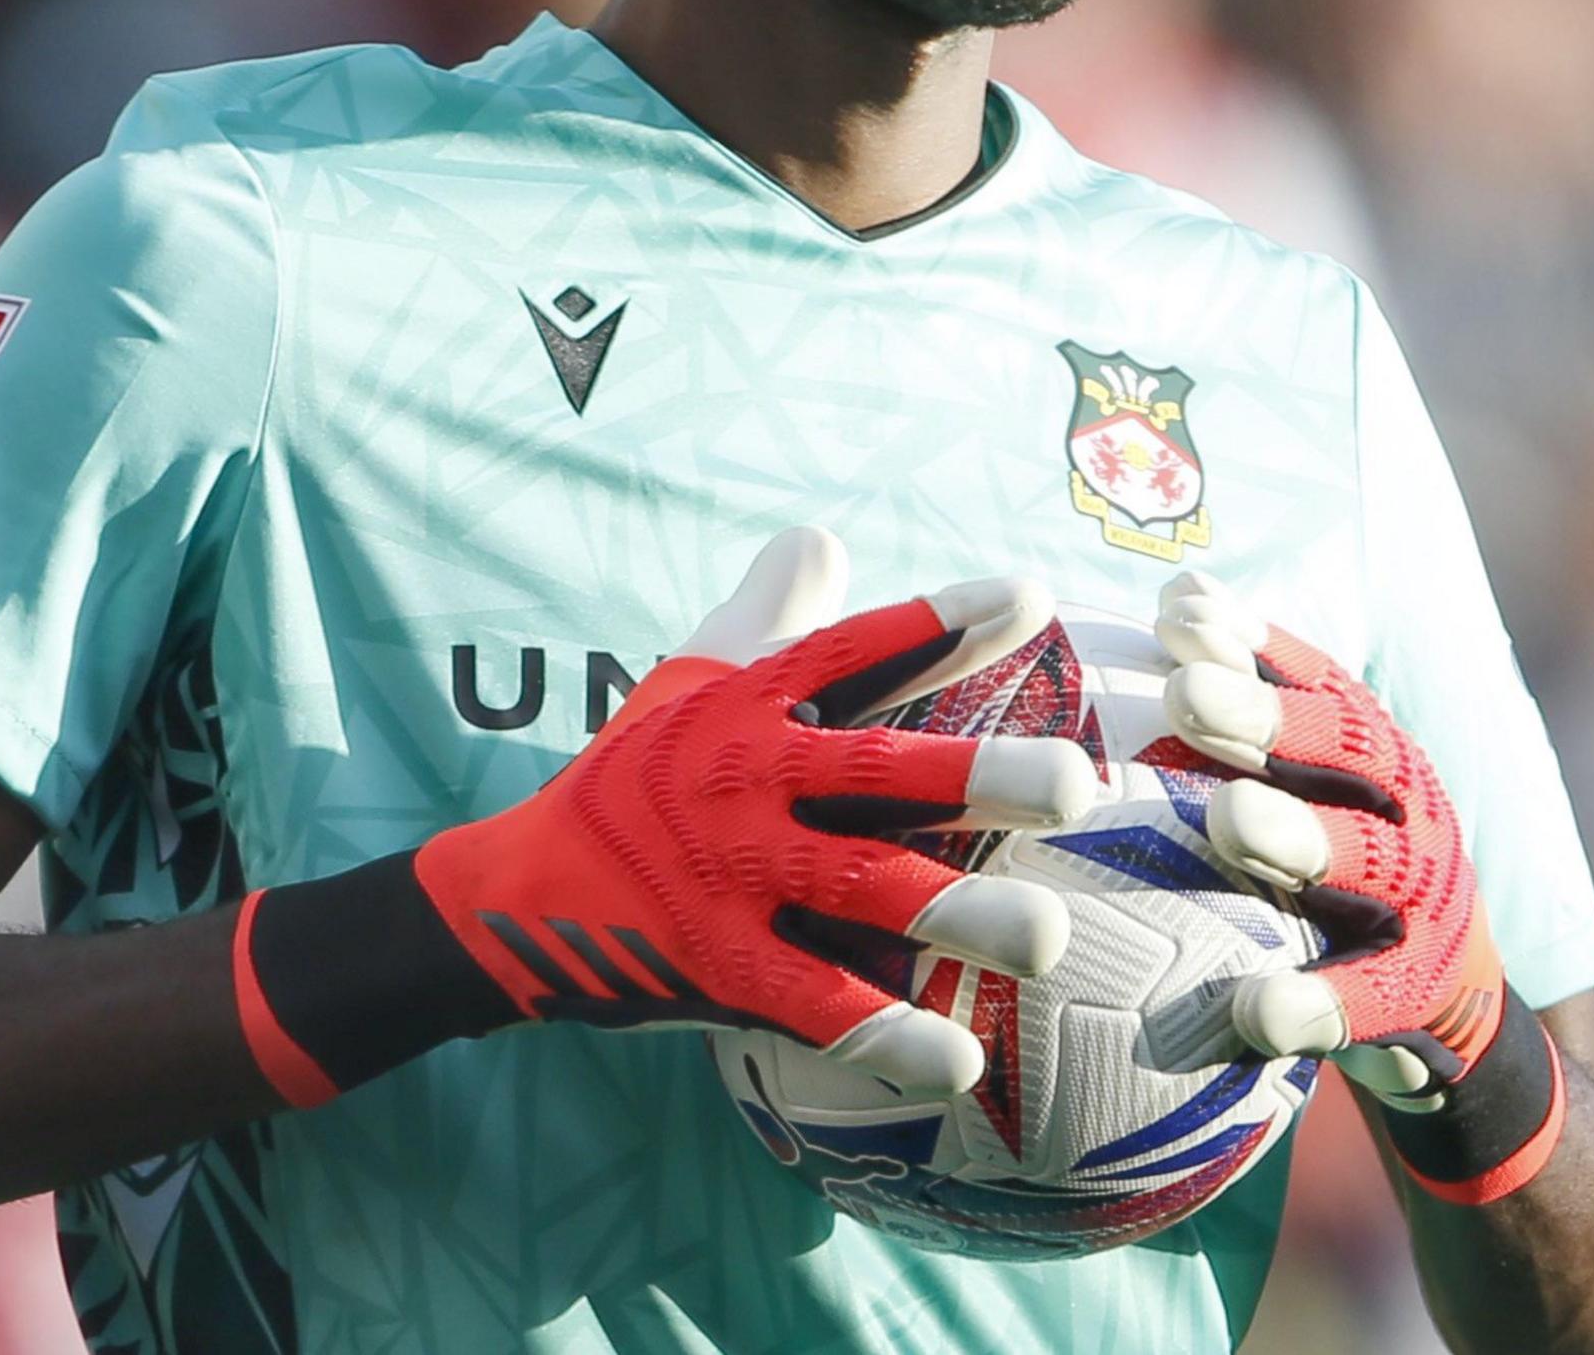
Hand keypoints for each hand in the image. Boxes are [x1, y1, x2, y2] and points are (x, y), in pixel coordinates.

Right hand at [234, 531, 1097, 1105]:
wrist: (518, 900)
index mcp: (752, 708)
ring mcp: (735, 878)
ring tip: (1048, 936)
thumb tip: (822, 533)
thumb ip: (769, 614)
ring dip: (956, 915)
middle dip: (975, 779)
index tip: (1028, 596)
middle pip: (875, 771)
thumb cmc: (631, 781)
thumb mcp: (690, 683)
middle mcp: (750, 783)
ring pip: (860, 893)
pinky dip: (883, 1035)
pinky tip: (958, 1060)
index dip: (934, 622)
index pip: (851, 652)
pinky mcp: (720, 968)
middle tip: (1075, 785)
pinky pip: (813, 1005)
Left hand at [1148, 572, 1544, 1125]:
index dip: (1251, 644)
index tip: (1176, 613)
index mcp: (1374, 754)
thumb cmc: (1334, 874)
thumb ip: (1243, 715)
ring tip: (1226, 817)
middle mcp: (1408, 809)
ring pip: (1368, 859)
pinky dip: (1318, 1002)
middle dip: (1265, 715)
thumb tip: (1167, 602)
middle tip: (1184, 693)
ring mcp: (1425, 897)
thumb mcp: (1305, 789)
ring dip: (1298, 836)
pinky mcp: (1424, 989)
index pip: (1317, 682)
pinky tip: (1256, 1009)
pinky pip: (1372, 996)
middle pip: (1347, 750)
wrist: (1450, 1001)